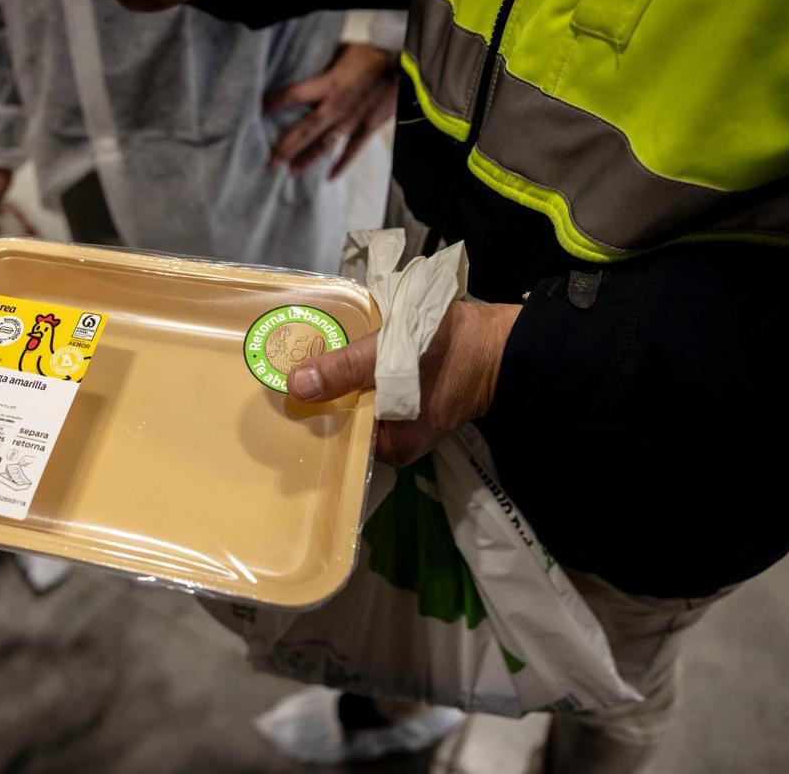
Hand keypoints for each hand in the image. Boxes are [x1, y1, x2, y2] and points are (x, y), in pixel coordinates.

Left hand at [264, 44, 398, 178]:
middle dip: (286, 148)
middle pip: (305, 130)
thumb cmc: (373, 54)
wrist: (406, 65)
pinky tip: (329, 177)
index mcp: (328, 84)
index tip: (256, 111)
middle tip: (270, 163)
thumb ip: (323, 62)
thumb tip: (303, 61)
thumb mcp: (343, 51)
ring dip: (307, 160)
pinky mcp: (367, 129)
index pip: (292, 96)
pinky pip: (352, 151)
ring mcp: (352, 121)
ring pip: (325, 145)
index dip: (273, 104)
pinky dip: (341, 165)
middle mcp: (336, 107)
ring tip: (290, 172)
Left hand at [287, 301, 520, 465]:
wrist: (506, 344)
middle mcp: (396, 443)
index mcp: (391, 445)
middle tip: (285, 371)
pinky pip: (377, 394)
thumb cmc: (452, 351)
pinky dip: (361, 377)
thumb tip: (296, 386)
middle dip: (322, 397)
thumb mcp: (391, 355)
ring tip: (305, 361)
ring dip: (340, 384)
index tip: (282, 393)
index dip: (312, 414)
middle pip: (347, 420)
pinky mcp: (414, 401)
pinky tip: (339, 358)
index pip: (338, 435)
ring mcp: (407, 422)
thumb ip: (345, 370)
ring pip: (361, 404)